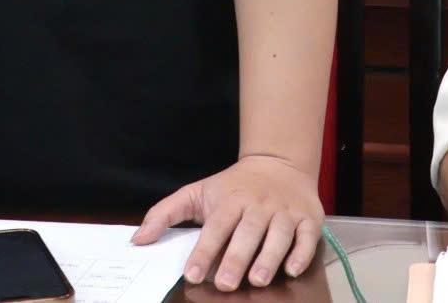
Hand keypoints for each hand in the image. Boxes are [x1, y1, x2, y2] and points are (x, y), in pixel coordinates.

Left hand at [135, 153, 323, 290]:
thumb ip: (165, 213)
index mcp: (230, 200)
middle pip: (247, 232)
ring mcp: (285, 211)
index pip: (215, 227)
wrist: (279, 163)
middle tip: (226, 283)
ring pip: (278, 235)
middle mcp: (258, 205)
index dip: (204, 250)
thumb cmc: (233, 186)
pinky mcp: (308, 218)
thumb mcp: (197, 192)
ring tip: (257, 280)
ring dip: (269, 258)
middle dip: (236, 258)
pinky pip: (307, 237)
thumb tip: (138, 239)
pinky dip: (301, 253)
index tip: (193, 273)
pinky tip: (291, 268)